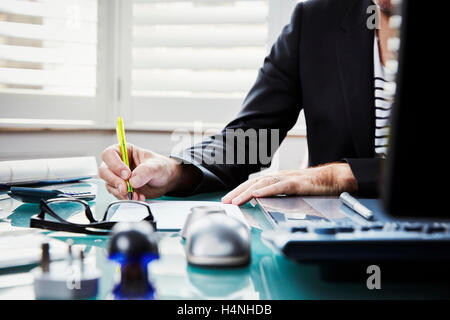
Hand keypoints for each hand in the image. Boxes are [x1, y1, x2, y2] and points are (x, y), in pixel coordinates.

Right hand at [99, 143, 193, 199]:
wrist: (166, 180)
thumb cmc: (161, 167)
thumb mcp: (156, 166)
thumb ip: (145, 171)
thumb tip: (133, 181)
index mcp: (124, 151)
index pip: (109, 154)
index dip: (115, 164)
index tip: (126, 174)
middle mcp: (118, 163)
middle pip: (104, 171)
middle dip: (115, 181)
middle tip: (126, 188)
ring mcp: (118, 177)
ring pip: (109, 184)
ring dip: (122, 192)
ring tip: (137, 195)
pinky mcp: (121, 188)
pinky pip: (118, 194)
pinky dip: (126, 198)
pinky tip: (138, 197)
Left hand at [221, 163, 357, 205]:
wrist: (334, 178)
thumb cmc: (314, 186)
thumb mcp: (292, 191)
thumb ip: (278, 195)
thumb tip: (263, 203)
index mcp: (277, 179)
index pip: (253, 184)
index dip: (239, 191)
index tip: (227, 200)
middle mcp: (279, 176)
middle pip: (253, 183)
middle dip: (237, 192)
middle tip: (224, 202)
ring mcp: (288, 179)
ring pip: (263, 184)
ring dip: (247, 193)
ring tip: (235, 201)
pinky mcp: (298, 184)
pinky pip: (279, 187)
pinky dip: (266, 191)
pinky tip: (256, 195)